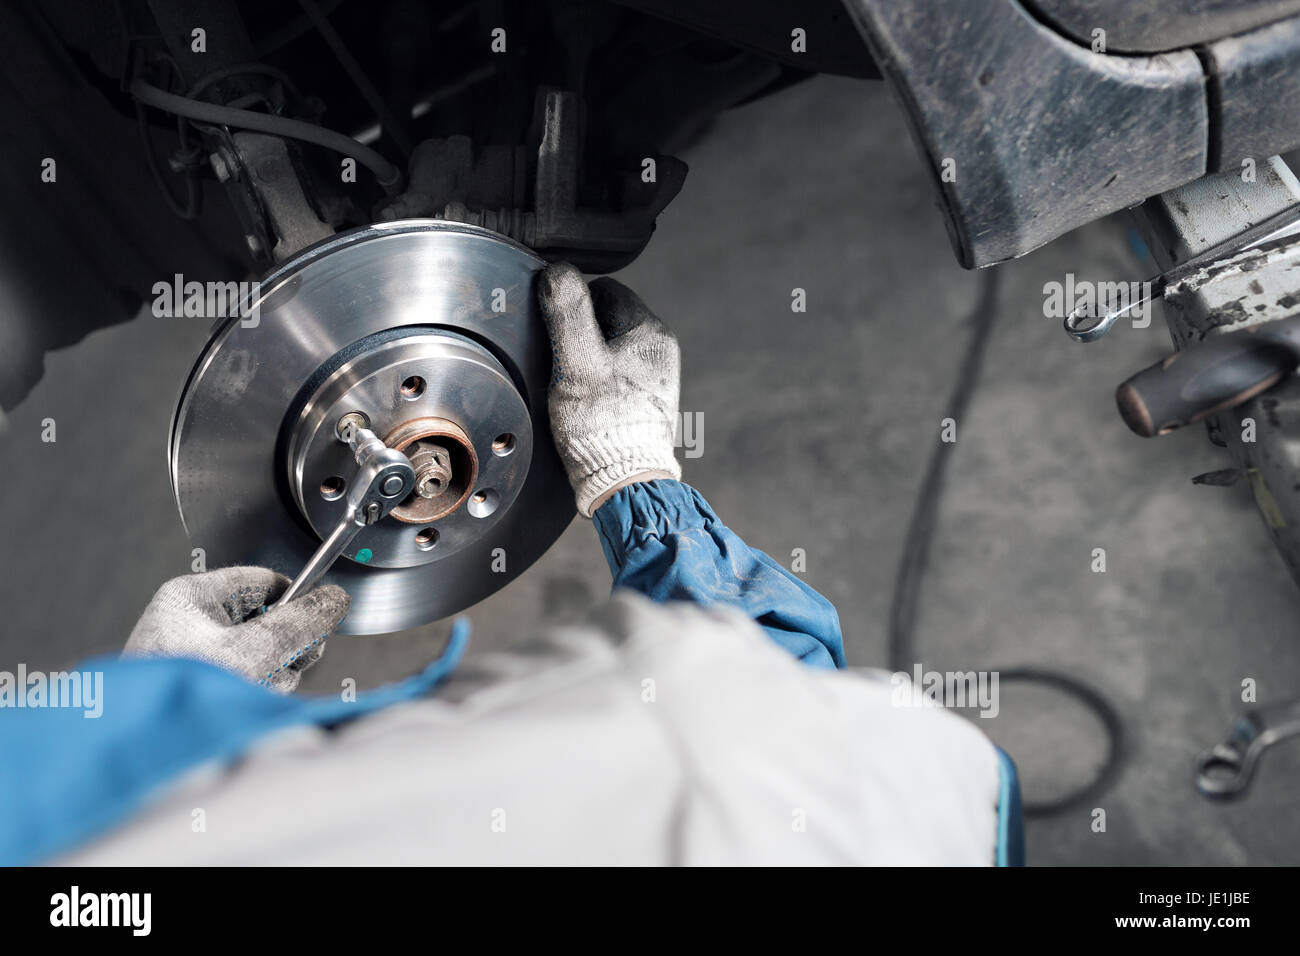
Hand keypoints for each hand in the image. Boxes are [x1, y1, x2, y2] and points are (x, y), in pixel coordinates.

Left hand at [124, 567, 348, 692]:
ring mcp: (192, 655)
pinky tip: (244, 704)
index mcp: (192, 597)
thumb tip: (334, 600)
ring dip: (271, 674)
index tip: (317, 624)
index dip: (297, 602)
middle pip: (267, 619)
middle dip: (284, 648)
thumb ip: (299, 624)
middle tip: (283, 665)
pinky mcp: (197, 684)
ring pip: (261, 652)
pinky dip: (254, 691)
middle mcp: (189, 622)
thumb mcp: (253, 653)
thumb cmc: (182, 699)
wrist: (143, 752)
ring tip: (254, 691)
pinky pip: (246, 677)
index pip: (264, 581)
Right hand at [536, 263, 681, 516]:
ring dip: (586, 360)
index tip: (555, 329)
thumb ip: (568, 314)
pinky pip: (616, 376)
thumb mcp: (577, 363)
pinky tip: (586, 404)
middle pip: (607, 319)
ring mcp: (656, 377)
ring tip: (572, 387)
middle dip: (579, 334)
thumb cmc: (602, 425)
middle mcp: (661, 350)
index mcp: (650, 331)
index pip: (604, 290)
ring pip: (610, 349)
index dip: (572, 304)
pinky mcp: (647, 402)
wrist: (625, 483)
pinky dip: (597, 383)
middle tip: (560, 362)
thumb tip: (558, 271)